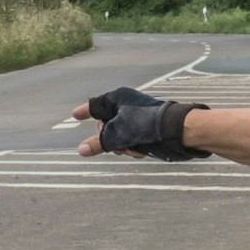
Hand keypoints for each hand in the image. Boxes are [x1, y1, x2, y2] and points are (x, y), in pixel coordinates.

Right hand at [73, 87, 209, 161]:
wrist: (176, 130)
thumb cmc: (144, 126)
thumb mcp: (116, 135)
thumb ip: (98, 143)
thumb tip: (81, 150)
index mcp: (117, 98)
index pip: (94, 105)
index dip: (84, 112)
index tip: (74, 115)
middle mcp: (127, 105)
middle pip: (106, 124)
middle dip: (108, 139)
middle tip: (115, 146)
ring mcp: (137, 116)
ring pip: (120, 134)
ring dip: (122, 146)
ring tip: (131, 149)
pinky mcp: (147, 127)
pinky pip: (133, 138)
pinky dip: (134, 146)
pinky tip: (141, 150)